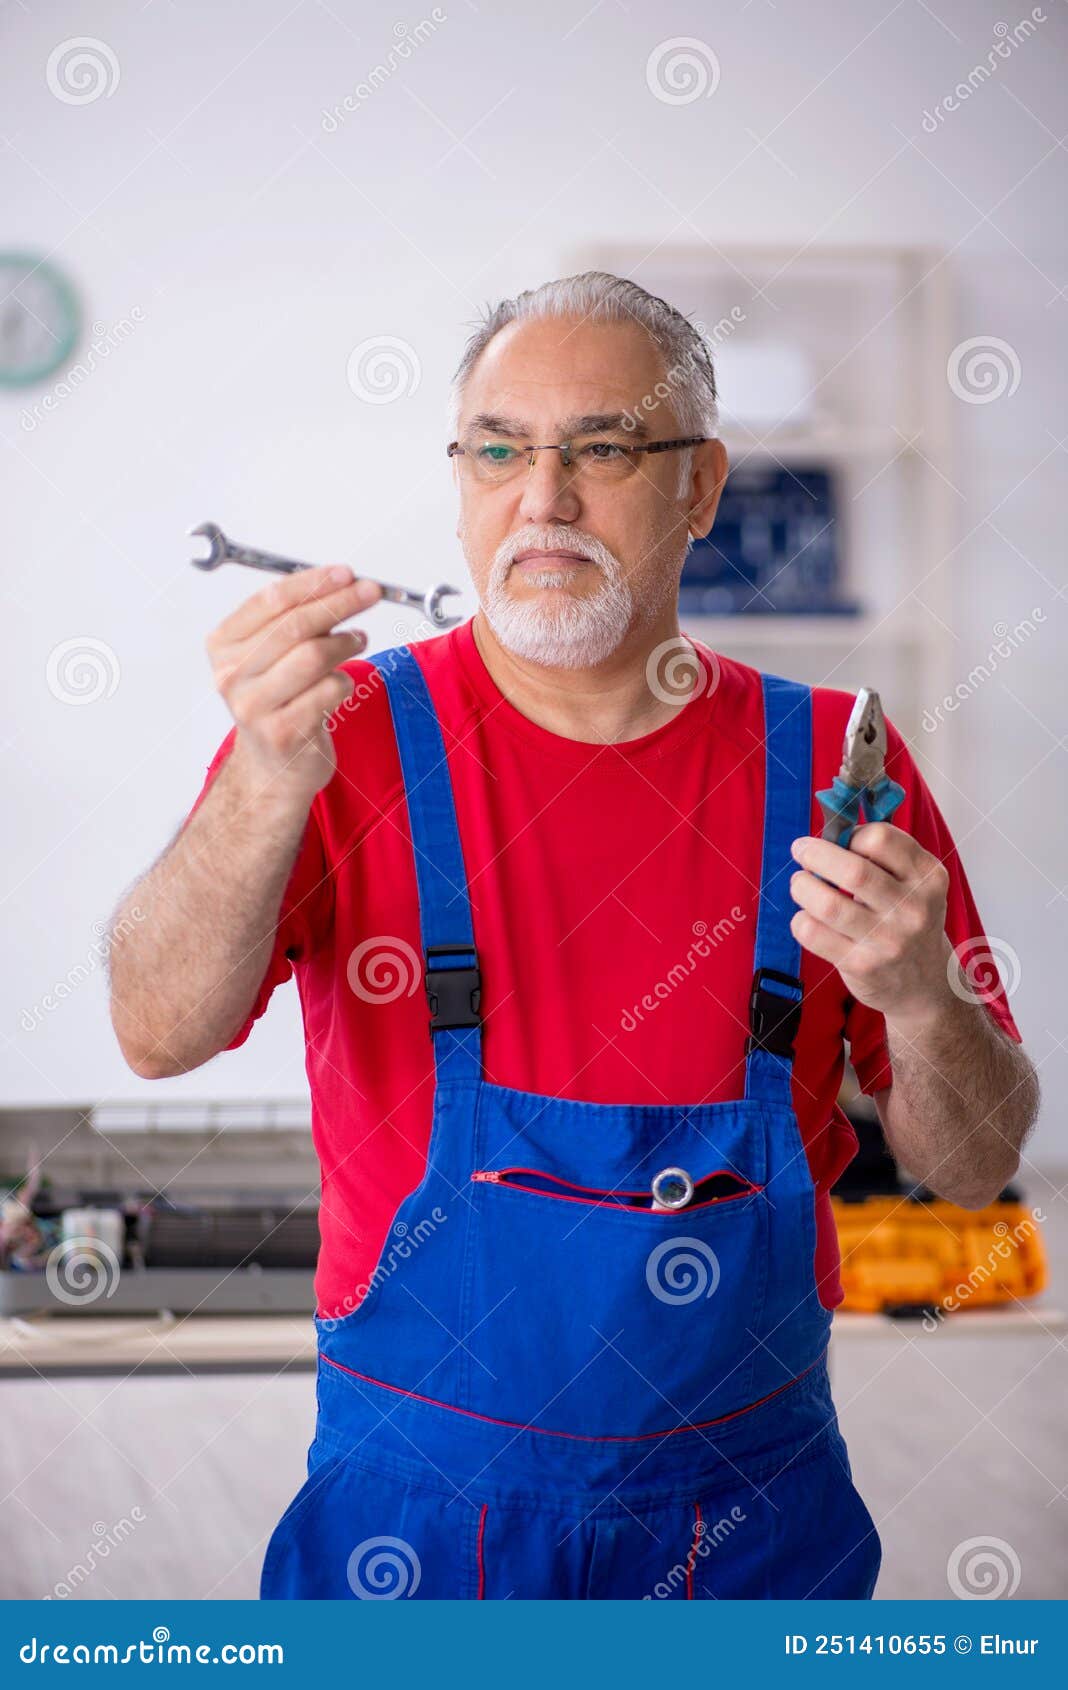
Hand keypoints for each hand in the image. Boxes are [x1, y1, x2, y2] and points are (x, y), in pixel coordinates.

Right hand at [206, 564, 381, 805]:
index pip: (270, 601)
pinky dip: (344, 681)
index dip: (312, 582)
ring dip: (345, 642)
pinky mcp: (282, 733)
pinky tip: (343, 683)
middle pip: (295, 625)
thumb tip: (340, 583)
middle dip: (340, 602)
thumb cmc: (277, 702)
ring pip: (313, 656)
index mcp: (223, 645)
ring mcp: (253, 706)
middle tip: (370, 592)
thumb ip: (293, 621)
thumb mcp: (271, 656)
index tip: (345, 573)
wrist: (272, 767)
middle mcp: (231, 674)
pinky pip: (328, 691)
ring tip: (358, 639)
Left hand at [788, 825, 955, 1031]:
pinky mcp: (862, 965)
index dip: (851, 834)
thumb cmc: (909, 922)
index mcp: (928, 878)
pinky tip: (806, 917)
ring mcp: (888, 940)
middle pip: (851, 869)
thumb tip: (831, 830)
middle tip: (801, 850)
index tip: (841, 841)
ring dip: (802, 886)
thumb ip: (885, 856)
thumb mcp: (917, 885)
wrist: (926, 985)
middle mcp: (913, 909)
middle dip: (815, 853)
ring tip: (800, 883)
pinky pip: (813, 933)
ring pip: (827, 903)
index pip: (880, 839)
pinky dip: (800, 919)